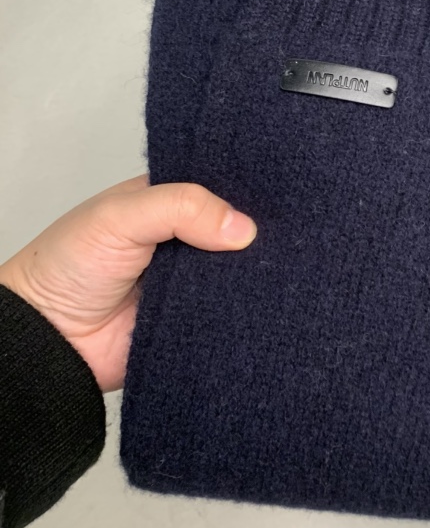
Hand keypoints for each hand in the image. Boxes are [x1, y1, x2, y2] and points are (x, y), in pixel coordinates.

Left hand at [0, 176, 256, 391]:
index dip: (243, 190)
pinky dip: (244, 306)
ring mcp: (191, 279)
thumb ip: (180, 208)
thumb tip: (244, 229)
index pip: (217, 186)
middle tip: (283, 235)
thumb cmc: (65, 266)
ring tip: (281, 268)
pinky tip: (266, 298)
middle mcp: (183, 238)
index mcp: (165, 202)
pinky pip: (231, 309)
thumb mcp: (120, 216)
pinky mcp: (197, 316)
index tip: (276, 194)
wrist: (47, 340)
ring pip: (238, 270)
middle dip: (254, 233)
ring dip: (252, 272)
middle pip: (233, 229)